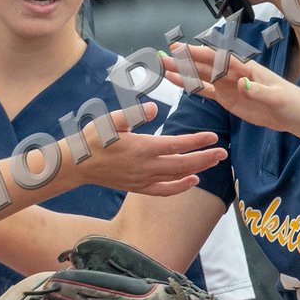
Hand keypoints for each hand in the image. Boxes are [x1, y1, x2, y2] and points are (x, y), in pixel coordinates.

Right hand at [75, 102, 225, 195]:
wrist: (77, 164)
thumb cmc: (93, 138)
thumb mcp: (111, 120)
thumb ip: (134, 114)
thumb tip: (154, 109)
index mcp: (141, 148)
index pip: (176, 145)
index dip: (196, 141)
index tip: (212, 136)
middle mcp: (145, 166)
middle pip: (182, 164)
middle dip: (205, 158)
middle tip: (222, 153)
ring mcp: (142, 179)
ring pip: (176, 177)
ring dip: (197, 169)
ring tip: (213, 162)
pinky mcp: (137, 187)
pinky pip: (164, 190)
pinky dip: (180, 187)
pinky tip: (192, 180)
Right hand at [164, 45, 299, 133]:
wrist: (294, 113)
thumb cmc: (289, 101)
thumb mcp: (277, 98)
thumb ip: (258, 90)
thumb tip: (241, 83)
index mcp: (245, 68)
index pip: (218, 59)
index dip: (199, 54)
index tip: (181, 49)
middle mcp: (232, 73)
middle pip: (204, 65)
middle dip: (183, 61)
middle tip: (163, 56)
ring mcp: (227, 84)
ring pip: (201, 76)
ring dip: (182, 71)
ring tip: (162, 67)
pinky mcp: (226, 97)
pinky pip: (205, 90)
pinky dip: (189, 86)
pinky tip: (175, 82)